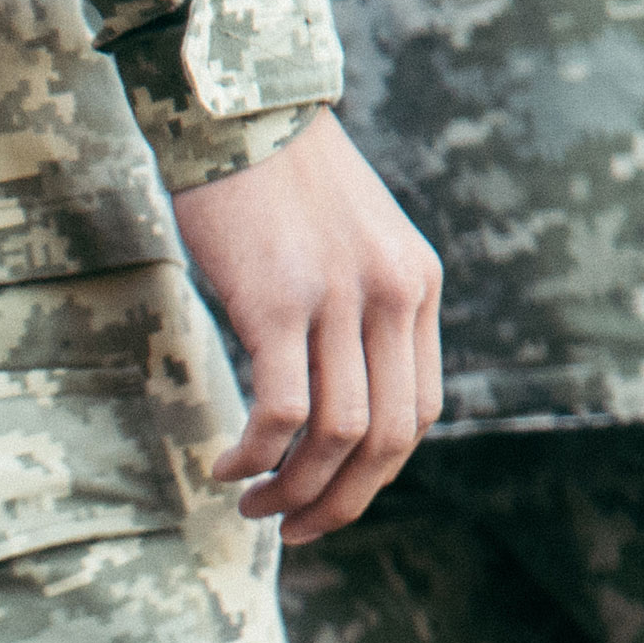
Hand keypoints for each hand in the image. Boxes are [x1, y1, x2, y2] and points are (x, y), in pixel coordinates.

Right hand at [170, 113, 441, 543]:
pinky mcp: (278, 302)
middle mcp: (393, 293)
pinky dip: (255, 453)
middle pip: (386, 437)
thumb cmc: (277, 182)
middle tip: (288, 528)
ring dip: (292, 487)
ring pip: (338, 434)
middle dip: (339, 502)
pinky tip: (225, 462)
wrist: (240, 114)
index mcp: (416, 284)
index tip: (324, 504)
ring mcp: (339, 298)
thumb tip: (331, 396)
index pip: (418, 411)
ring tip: (249, 502)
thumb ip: (357, 309)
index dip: (375, 478)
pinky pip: (283, 410)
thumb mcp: (348, 243)